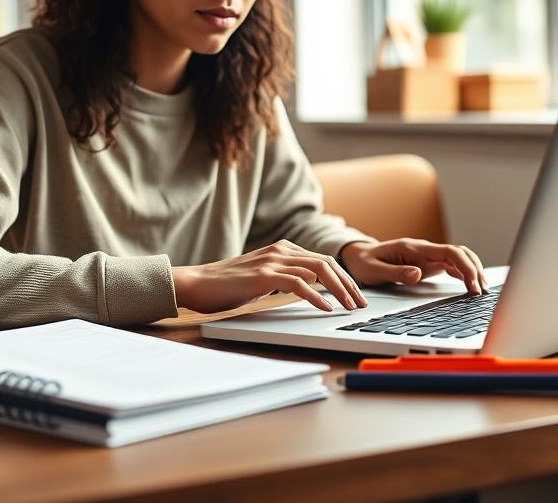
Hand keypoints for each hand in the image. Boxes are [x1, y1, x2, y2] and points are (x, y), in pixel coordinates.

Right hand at [172, 240, 368, 313]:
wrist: (196, 283)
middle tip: (361, 303)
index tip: (356, 295)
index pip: (323, 260)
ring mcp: (272, 261)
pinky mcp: (263, 276)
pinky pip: (298, 284)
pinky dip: (316, 296)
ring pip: (317, 271)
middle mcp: (281, 250)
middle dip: (348, 284)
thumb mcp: (263, 279)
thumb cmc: (226, 286)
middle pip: (327, 263)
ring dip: (338, 290)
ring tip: (349, 307)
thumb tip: (307, 289)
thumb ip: (284, 278)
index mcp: (282, 248)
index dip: (344, 278)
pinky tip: (326, 308)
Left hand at [338, 239, 487, 294]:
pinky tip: (470, 287)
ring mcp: (427, 256)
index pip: (449, 252)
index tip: (472, 285)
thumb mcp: (374, 271)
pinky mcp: (428, 264)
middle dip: (474, 270)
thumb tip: (418, 274)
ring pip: (458, 258)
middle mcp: (424, 250)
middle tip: (481, 292)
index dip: (465, 267)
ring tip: (481, 290)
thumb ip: (396, 272)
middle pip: (459, 253)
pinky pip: (451, 265)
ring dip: (472, 271)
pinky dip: (463, 274)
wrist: (358, 256)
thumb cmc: (365, 263)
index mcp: (413, 248)